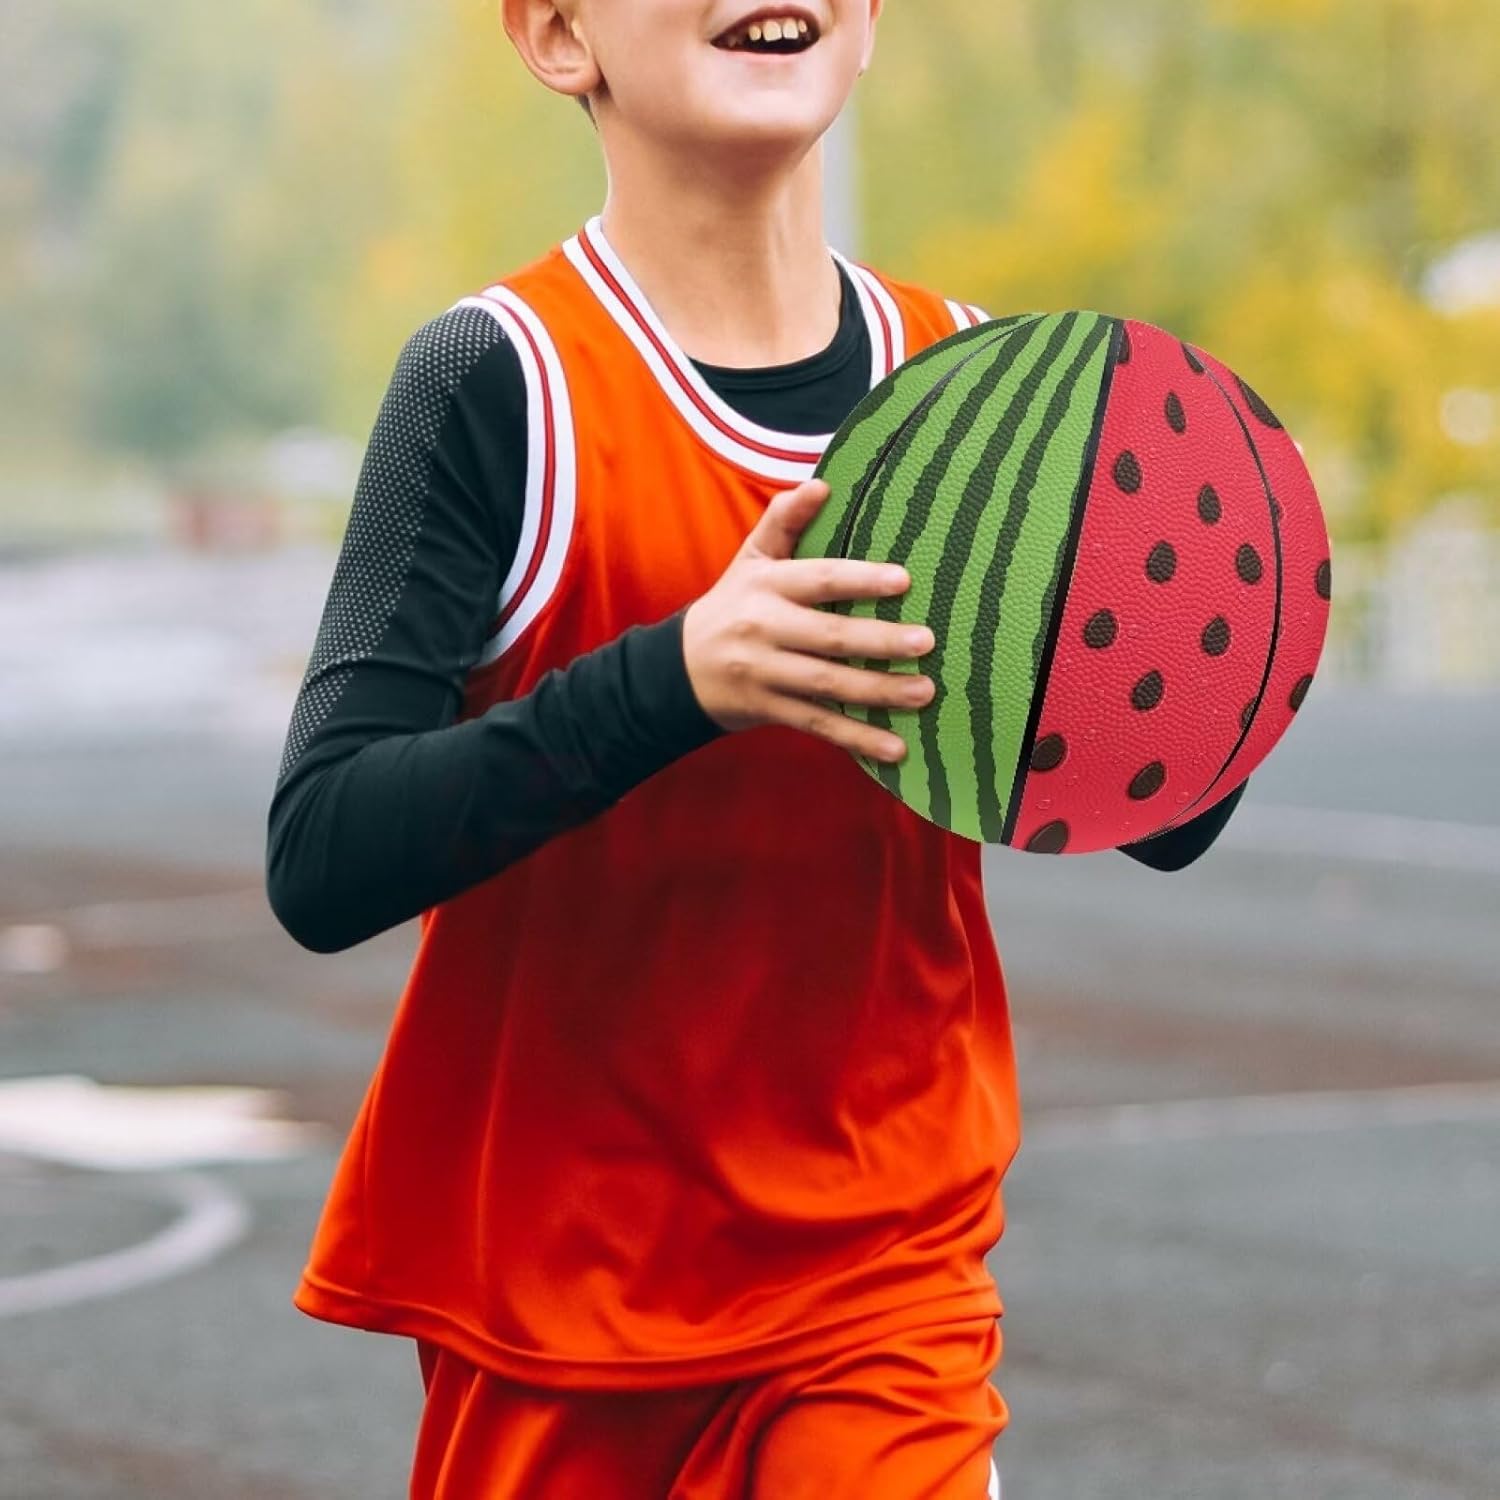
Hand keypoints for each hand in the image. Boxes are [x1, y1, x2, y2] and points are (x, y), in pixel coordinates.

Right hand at [682, 479, 935, 763]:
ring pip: (828, 685)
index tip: (903, 581)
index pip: (817, 579)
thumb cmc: (732, 605)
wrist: (678, 669)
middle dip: (879, 640)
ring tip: (924, 693)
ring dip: (878, 692)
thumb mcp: (751, 559)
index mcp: (766, 586)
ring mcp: (766, 674)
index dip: (859, 579)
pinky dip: (857, 738)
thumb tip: (821, 483)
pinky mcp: (770, 710)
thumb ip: (784, 521)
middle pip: (829, 637)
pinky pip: (819, 725)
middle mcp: (764, 629)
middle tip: (926, 642)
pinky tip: (896, 749)